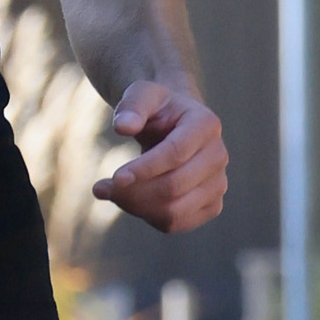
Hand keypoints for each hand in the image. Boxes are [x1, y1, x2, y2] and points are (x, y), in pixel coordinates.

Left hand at [95, 79, 227, 233]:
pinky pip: (177, 223)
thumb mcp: (141, 95)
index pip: (175, 154)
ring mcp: (218, 183)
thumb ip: (132, 106)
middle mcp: (218, 156)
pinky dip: (148, 217)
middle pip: (174, 186)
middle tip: (101, 187)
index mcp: (206, 124)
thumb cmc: (156, 109)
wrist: (173, 124)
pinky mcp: (211, 205)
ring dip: (136, 207)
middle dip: (133, 192)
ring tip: (110, 193)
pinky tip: (130, 200)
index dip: (143, 169)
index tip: (113, 178)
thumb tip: (123, 127)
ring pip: (175, 211)